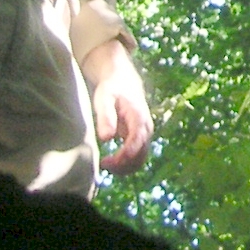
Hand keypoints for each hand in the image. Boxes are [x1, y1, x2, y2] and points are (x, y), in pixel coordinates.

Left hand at [83, 41, 152, 174]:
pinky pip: (136, 157)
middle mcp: (146, 128)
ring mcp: (144, 135)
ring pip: (140, 159)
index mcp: (139, 118)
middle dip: (123, 165)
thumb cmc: (111, 89)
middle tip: (103, 164)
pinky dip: (125, 164)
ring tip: (105, 164)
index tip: (108, 162)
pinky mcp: (139, 139)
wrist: (123, 81)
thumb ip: (105, 117)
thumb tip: (106, 138)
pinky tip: (110, 162)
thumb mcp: (104, 98)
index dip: (124, 155)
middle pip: (140, 155)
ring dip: (124, 168)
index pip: (136, 142)